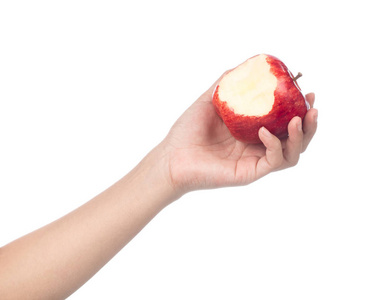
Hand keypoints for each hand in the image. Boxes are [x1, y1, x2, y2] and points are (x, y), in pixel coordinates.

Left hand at [160, 76, 317, 195]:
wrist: (171, 157)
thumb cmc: (187, 131)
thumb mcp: (209, 101)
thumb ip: (226, 84)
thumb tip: (244, 65)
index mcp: (251, 130)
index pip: (283, 121)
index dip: (299, 108)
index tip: (306, 92)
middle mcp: (257, 146)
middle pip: (294, 139)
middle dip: (309, 124)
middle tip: (312, 108)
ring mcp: (254, 160)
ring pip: (291, 154)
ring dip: (301, 137)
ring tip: (298, 120)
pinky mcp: (250, 172)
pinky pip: (274, 162)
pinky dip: (275, 146)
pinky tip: (265, 132)